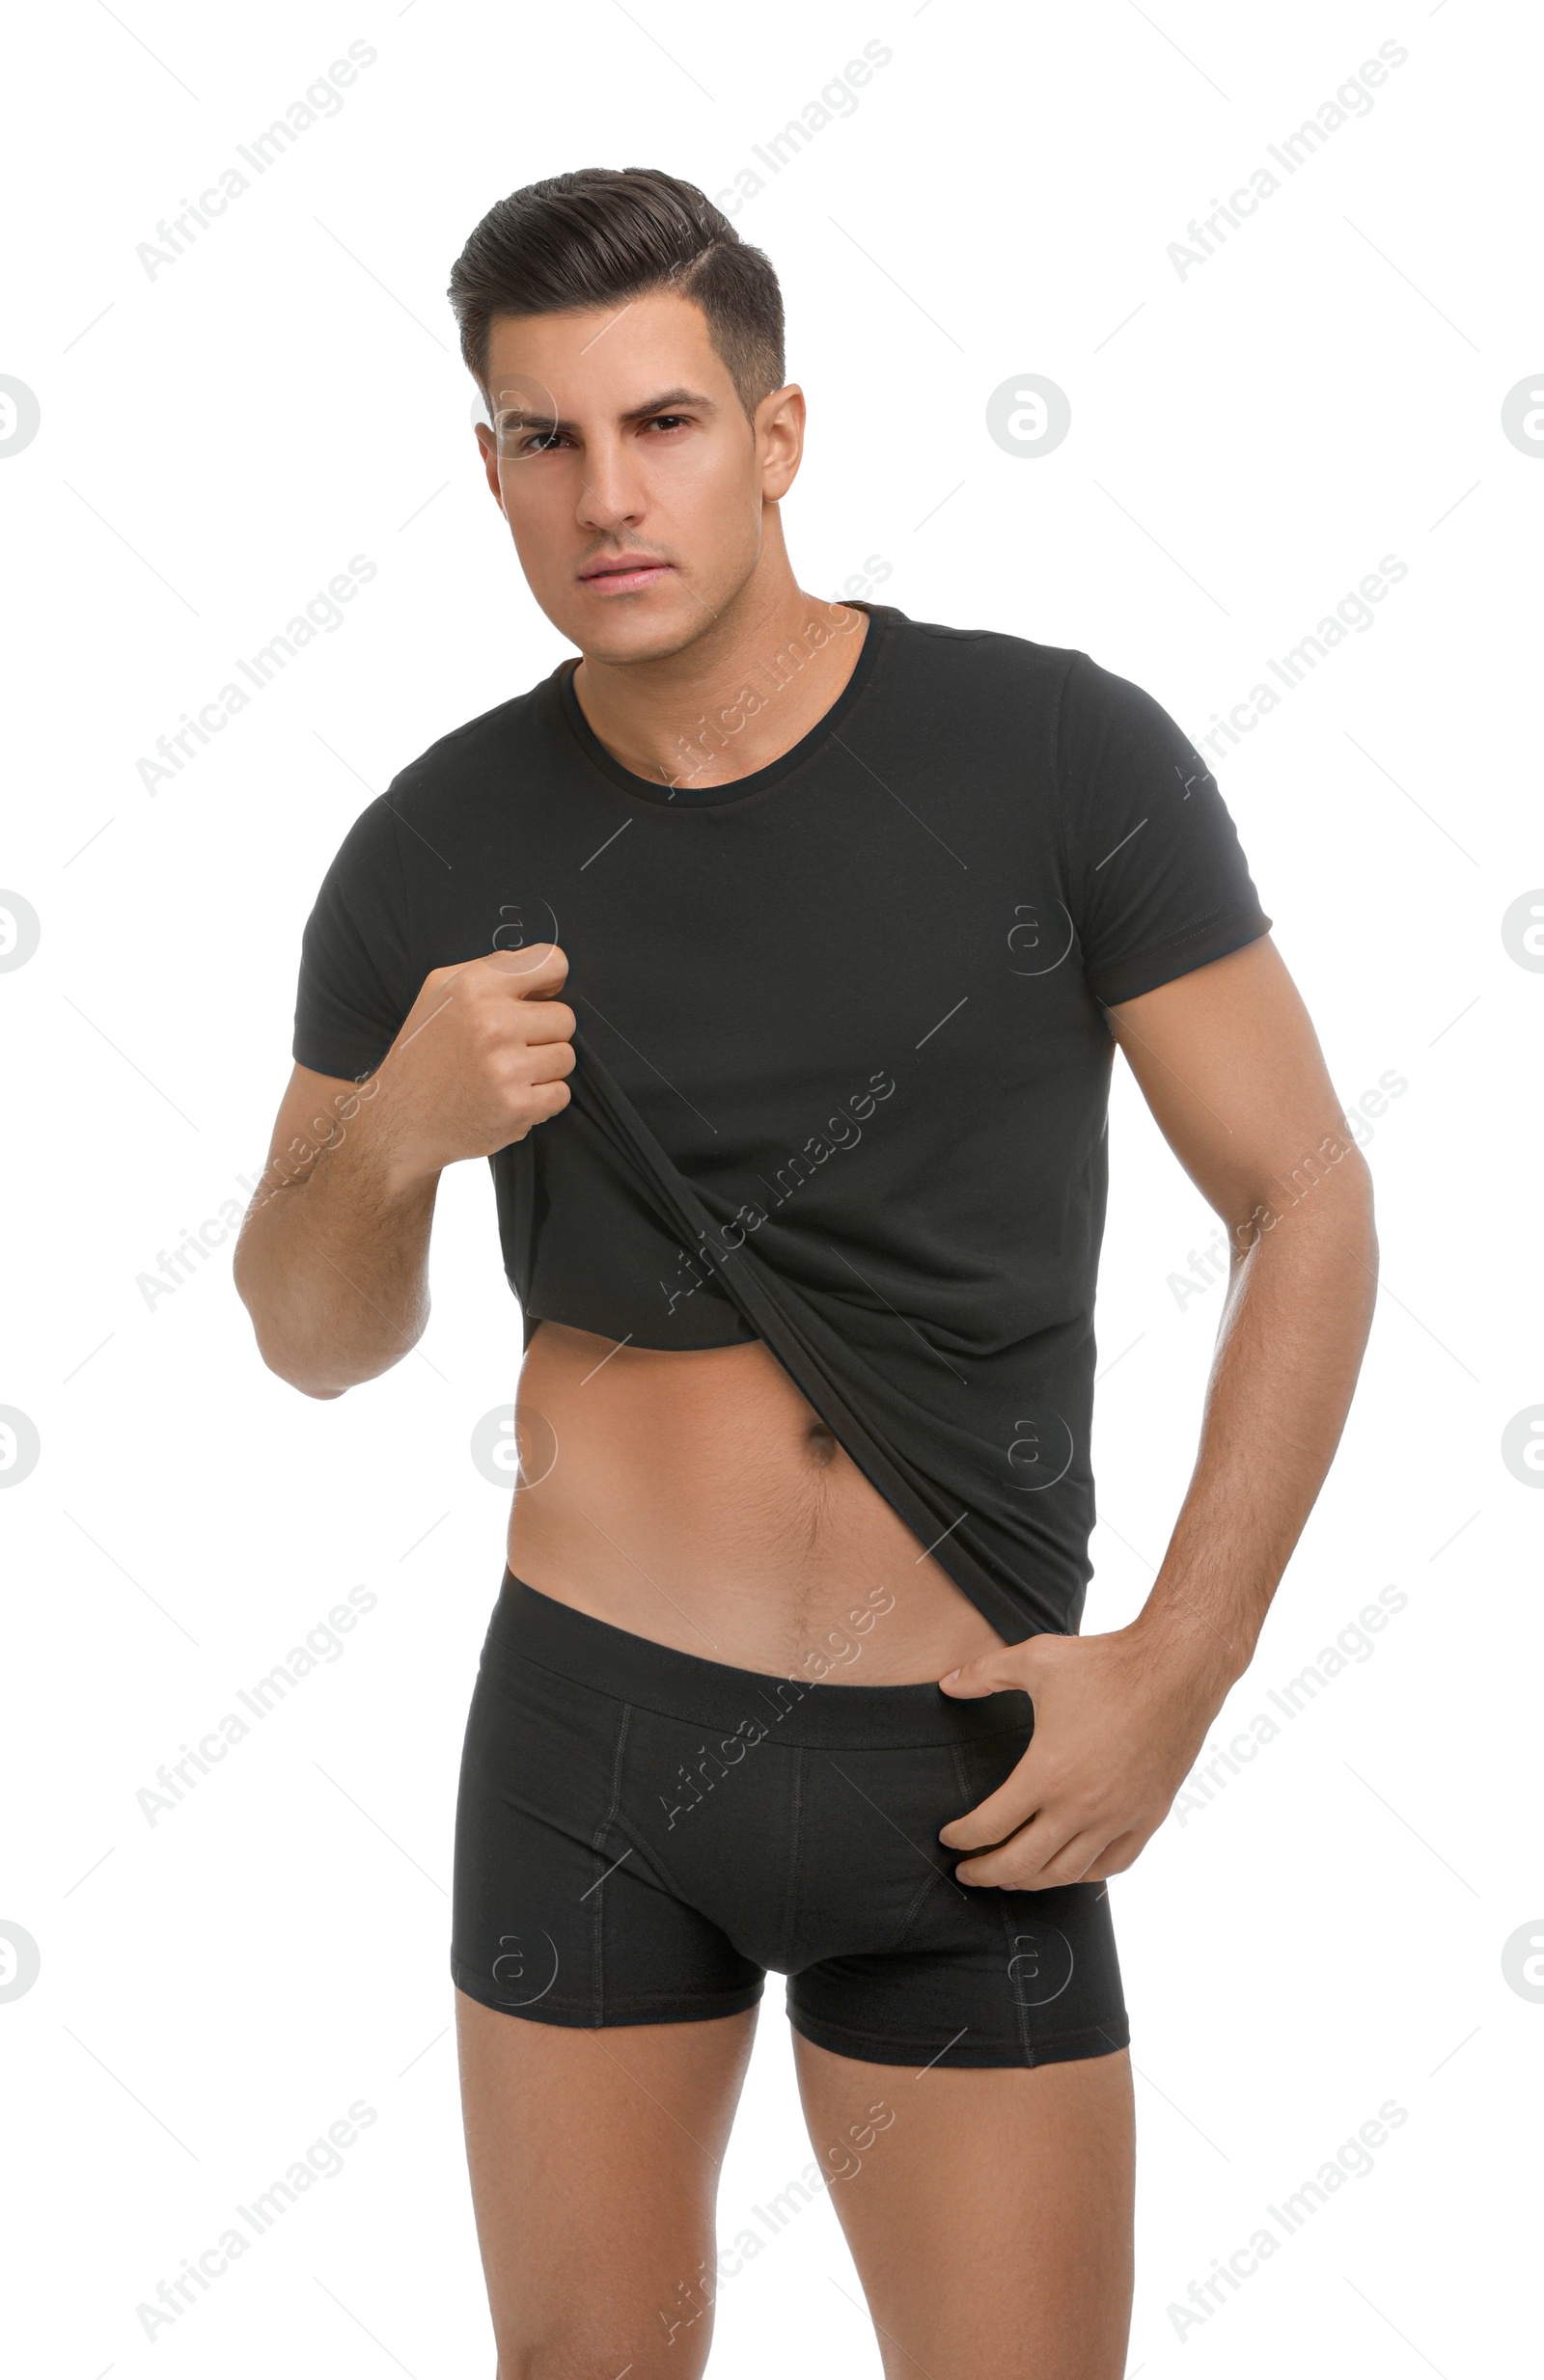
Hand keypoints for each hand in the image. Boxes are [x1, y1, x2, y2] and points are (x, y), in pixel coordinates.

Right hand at [373, 943, 576, 1187]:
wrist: (400, 1121)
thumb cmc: (423, 1053)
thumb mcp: (438, 992)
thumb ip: (491, 970)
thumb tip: (546, 969)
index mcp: (473, 986)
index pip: (553, 963)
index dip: (551, 982)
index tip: (539, 998)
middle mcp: (491, 1023)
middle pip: (565, 1017)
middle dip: (545, 1033)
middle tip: (512, 1048)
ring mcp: (505, 1067)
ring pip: (566, 1057)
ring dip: (544, 1069)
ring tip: (508, 1074)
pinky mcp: (517, 1106)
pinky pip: (561, 1094)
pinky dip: (542, 1100)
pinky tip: (510, 1097)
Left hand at [935, 1622, 1229, 1888]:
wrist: (1175, 1669)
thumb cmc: (1105, 1664)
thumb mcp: (1035, 1659)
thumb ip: (984, 1673)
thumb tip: (945, 1683)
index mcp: (1047, 1773)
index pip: (990, 1826)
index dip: (962, 1838)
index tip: (949, 1838)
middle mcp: (1081, 1807)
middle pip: (1021, 1864)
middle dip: (986, 1873)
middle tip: (967, 1873)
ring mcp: (1118, 1817)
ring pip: (1065, 1873)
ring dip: (1030, 1881)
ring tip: (1010, 1877)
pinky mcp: (1148, 1817)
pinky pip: (1112, 1864)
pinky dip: (1084, 1874)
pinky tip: (1068, 1868)